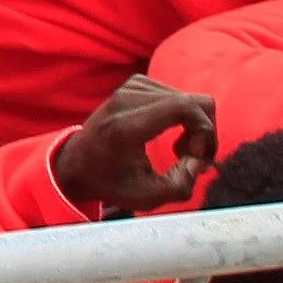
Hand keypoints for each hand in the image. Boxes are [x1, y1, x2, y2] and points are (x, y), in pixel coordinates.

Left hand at [54, 77, 218, 214]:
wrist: (78, 164)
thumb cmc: (111, 182)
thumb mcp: (146, 198)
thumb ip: (181, 185)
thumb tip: (199, 161)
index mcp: (126, 126)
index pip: (182, 106)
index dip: (204, 129)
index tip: (197, 156)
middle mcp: (126, 100)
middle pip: (193, 101)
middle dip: (204, 131)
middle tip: (192, 157)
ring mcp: (129, 88)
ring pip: (189, 98)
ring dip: (194, 126)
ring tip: (178, 151)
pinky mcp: (134, 84)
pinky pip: (177, 95)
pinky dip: (183, 116)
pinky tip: (169, 134)